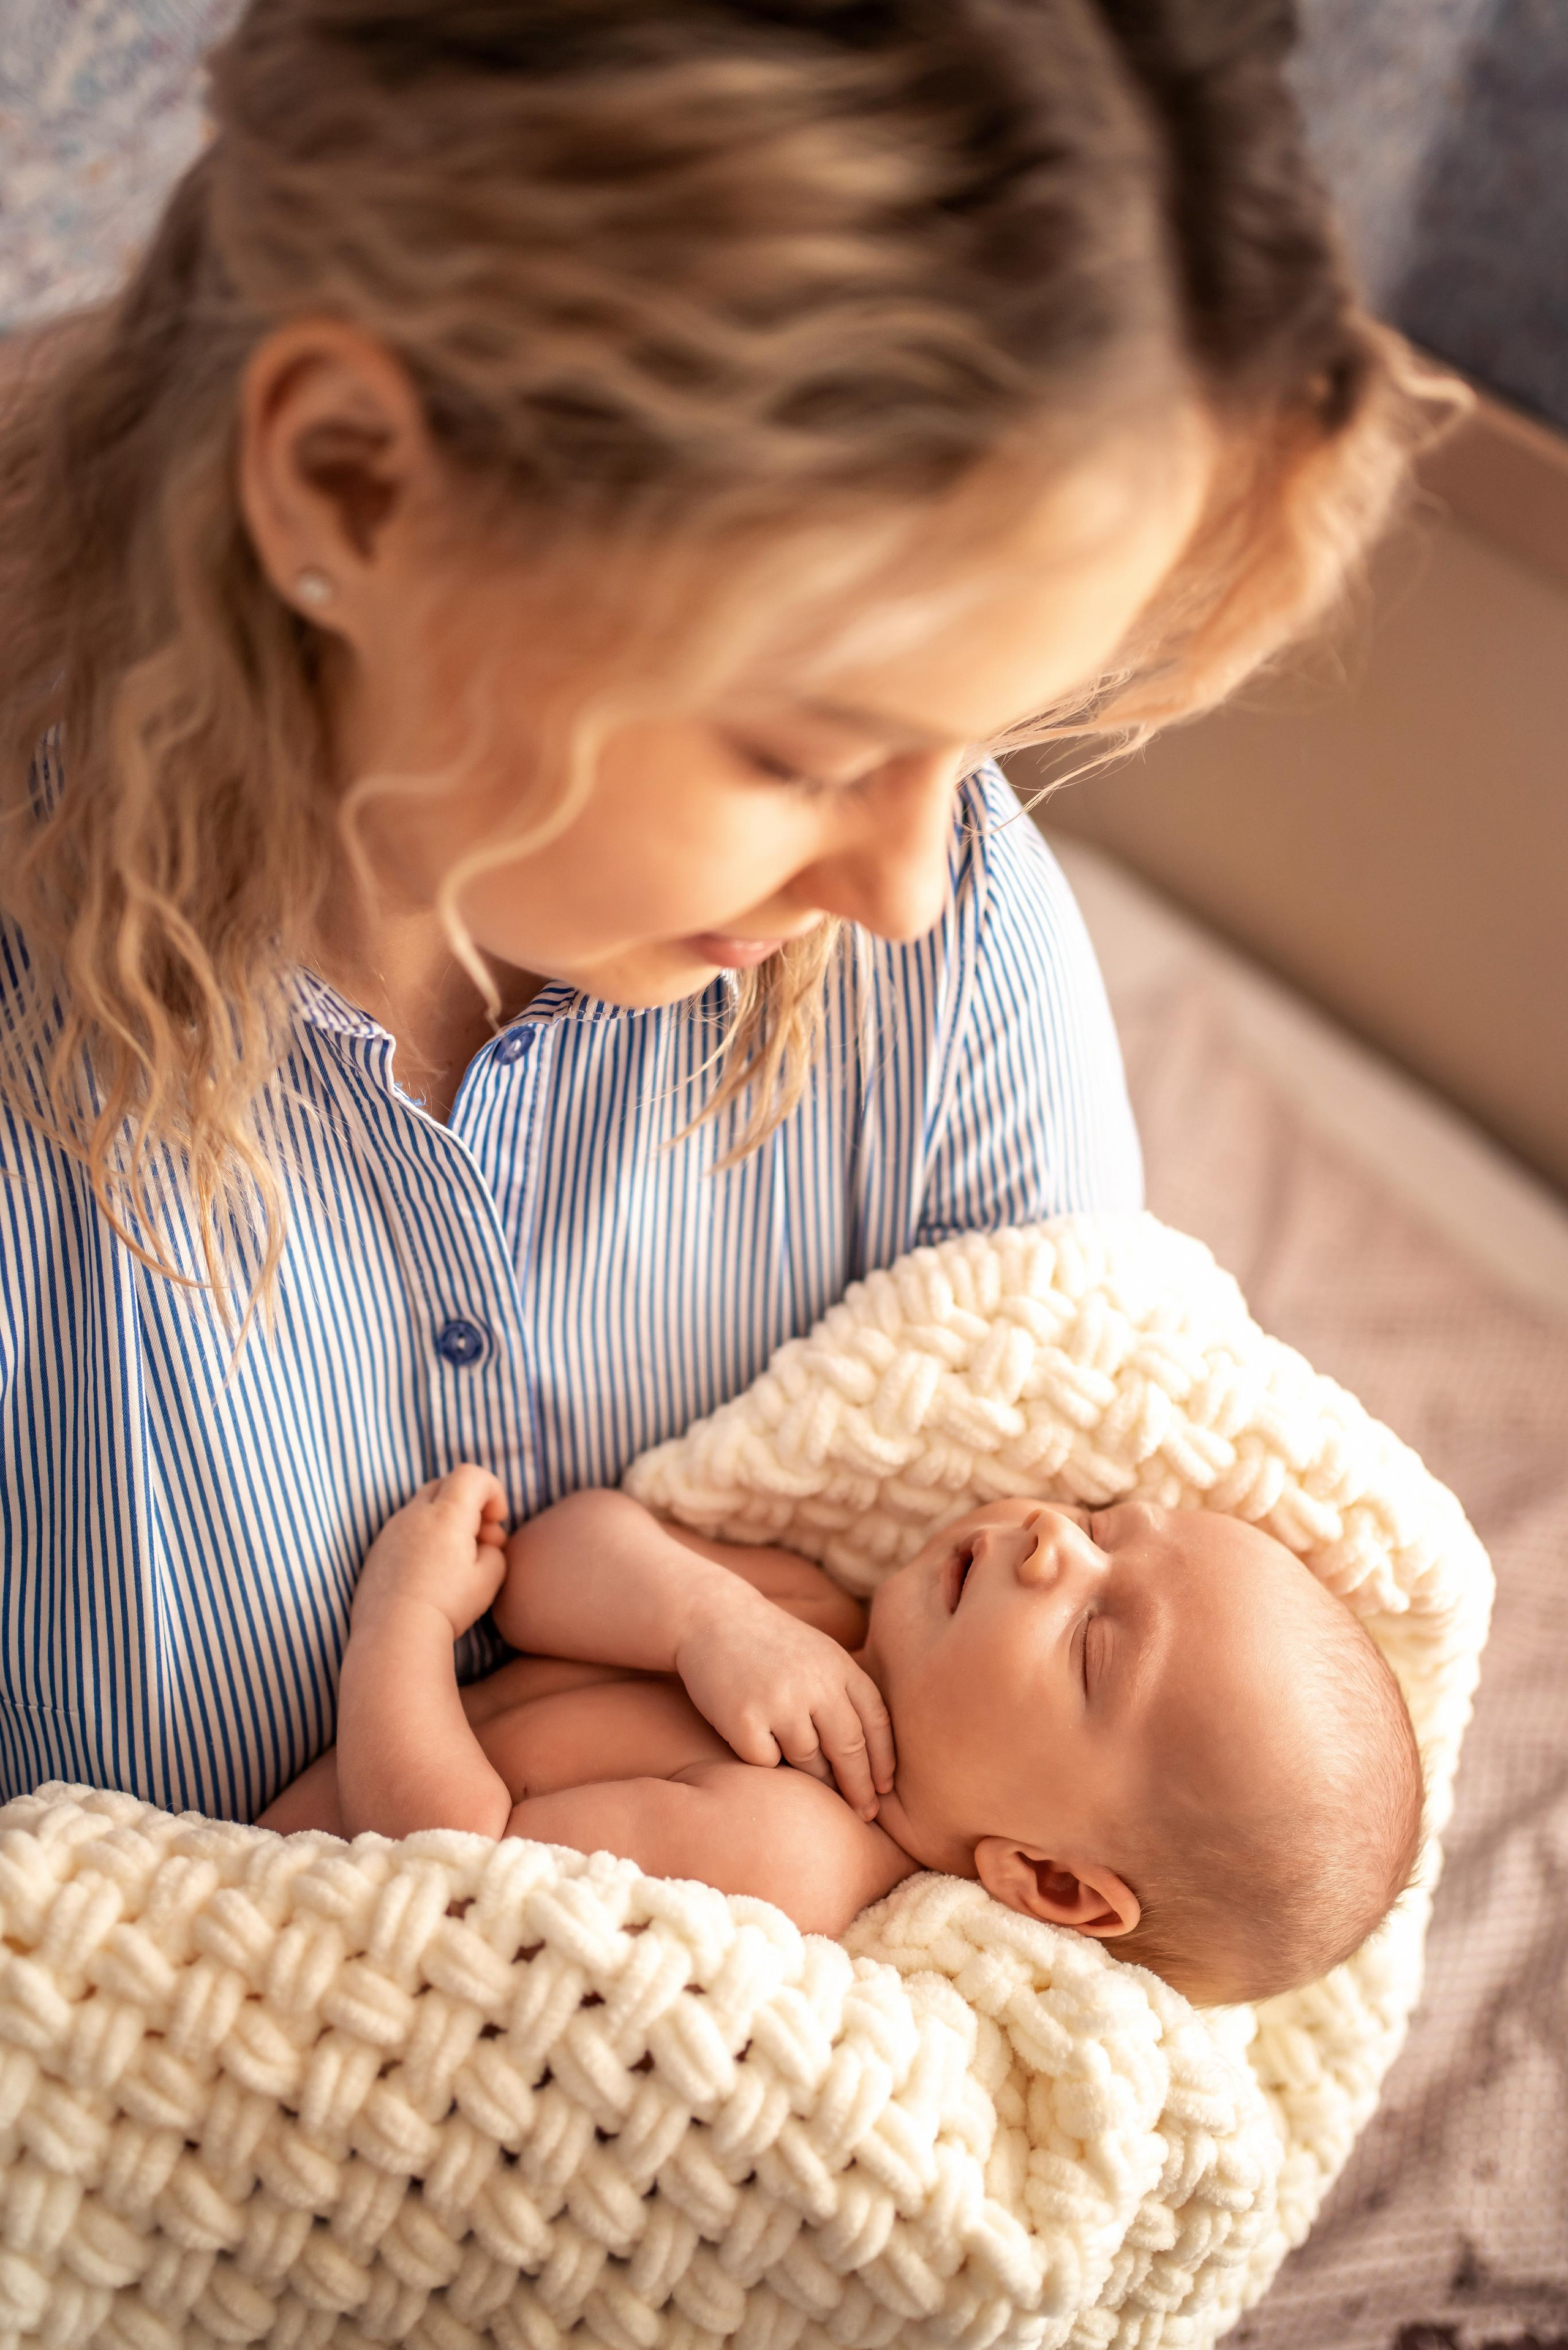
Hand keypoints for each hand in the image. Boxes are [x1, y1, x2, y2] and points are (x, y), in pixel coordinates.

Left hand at [353, 1465, 509, 1641]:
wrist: (394, 1634)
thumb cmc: (447, 1606)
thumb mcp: (490, 1576)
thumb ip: (495, 1549)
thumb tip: (486, 1544)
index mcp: (446, 1513)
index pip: (471, 1475)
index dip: (492, 1491)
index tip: (498, 1520)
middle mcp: (415, 1513)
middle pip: (446, 1485)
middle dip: (470, 1503)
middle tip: (482, 1539)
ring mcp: (391, 1530)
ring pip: (423, 1506)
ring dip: (445, 1520)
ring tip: (455, 1558)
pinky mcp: (378, 1549)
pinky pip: (405, 1528)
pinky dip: (423, 1536)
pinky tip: (429, 1571)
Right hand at [674, 1594, 894, 1821]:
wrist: (711, 1618)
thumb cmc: (771, 1646)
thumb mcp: (819, 1655)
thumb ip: (846, 1694)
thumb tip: (874, 1760)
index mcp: (839, 1666)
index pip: (876, 1722)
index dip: (883, 1761)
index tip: (884, 1789)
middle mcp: (816, 1684)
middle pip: (850, 1749)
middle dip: (860, 1788)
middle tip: (866, 1813)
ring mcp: (780, 1702)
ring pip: (811, 1763)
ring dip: (816, 1779)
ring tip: (815, 1783)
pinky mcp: (745, 1719)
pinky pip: (768, 1763)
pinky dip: (767, 1762)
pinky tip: (758, 1745)